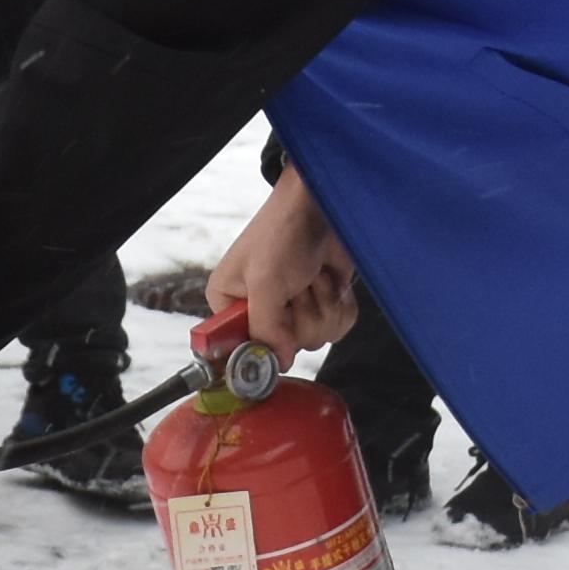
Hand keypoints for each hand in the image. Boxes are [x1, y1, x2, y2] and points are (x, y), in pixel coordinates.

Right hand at [206, 170, 362, 354]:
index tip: (278, 338)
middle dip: (301, 317)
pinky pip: (338, 327)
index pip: (237, 350)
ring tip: (312, 276)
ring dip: (322, 305)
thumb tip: (276, 364)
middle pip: (284, 348)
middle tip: (298, 285)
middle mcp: (258, 312)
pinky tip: (328, 279)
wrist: (321, 205)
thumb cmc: (283, 232)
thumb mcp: (265, 282)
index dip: (260, 352)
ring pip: (316, 339)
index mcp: (229, 306)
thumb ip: (266, 328)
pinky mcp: (321, 305)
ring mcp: (293, 311)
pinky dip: (339, 303)